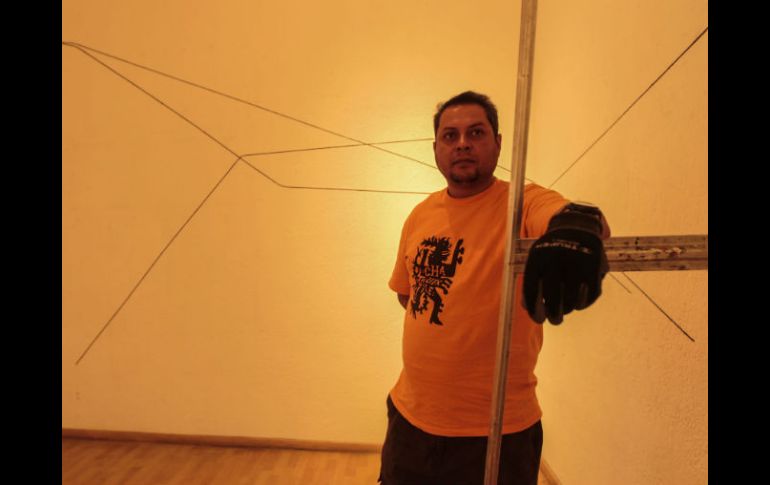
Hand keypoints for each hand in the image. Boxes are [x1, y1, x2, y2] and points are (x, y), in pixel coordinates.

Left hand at [522, 203, 608, 323]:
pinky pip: (589, 296)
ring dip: (568, 310)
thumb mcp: (537, 259)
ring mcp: (576, 264)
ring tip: (566, 310)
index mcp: (537, 259)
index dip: (534, 309)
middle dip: (554, 315)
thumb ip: (530, 282)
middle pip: (553, 299)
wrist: (576, 226)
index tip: (538, 320)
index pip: (531, 290)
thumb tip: (526, 308)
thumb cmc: (552, 250)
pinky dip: (584, 303)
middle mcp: (556, 261)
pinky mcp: (593, 268)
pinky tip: (579, 302)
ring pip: (571, 300)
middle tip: (555, 321)